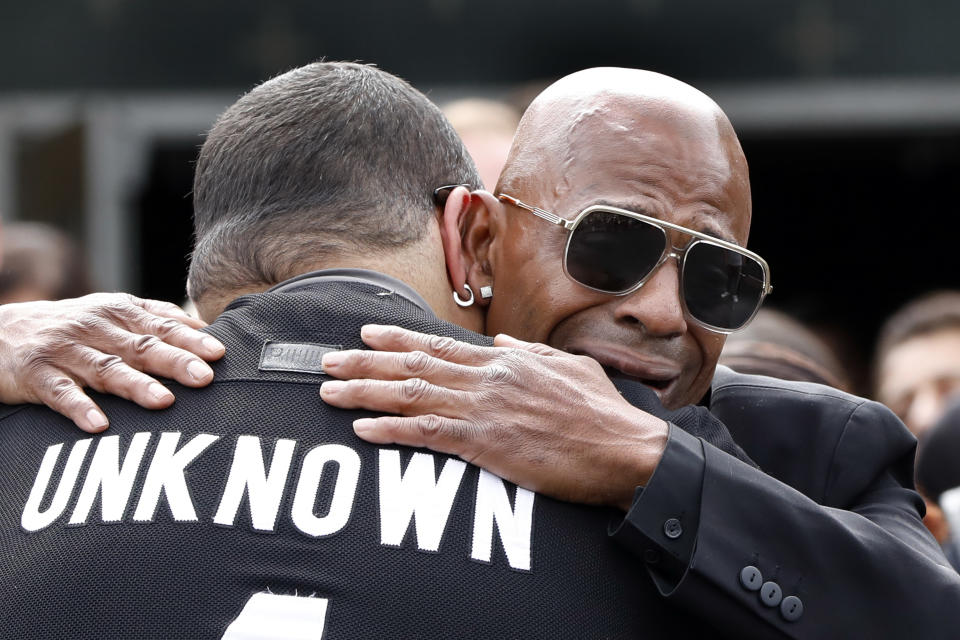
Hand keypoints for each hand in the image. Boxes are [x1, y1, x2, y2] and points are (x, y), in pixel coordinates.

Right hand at [0, 293, 224, 431]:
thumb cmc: (71, 327)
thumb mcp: (111, 312)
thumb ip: (155, 318)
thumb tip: (204, 328)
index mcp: (118, 312)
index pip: (161, 325)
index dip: (190, 339)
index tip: (219, 352)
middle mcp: (94, 328)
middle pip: (141, 346)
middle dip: (174, 361)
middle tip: (204, 377)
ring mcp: (65, 351)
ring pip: (105, 369)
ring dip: (135, 386)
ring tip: (164, 401)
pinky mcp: (36, 374)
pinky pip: (60, 393)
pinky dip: (79, 408)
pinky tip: (98, 424)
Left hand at [319, 325, 667, 510]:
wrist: (625, 449)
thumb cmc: (601, 414)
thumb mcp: (569, 368)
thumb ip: (530, 354)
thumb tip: (500, 344)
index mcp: (505, 361)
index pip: (438, 345)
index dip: (396, 340)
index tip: (365, 335)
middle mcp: (487, 379)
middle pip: (412, 366)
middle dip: (364, 364)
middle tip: (326, 362)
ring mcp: (484, 410)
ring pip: (410, 396)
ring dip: (364, 394)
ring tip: (329, 392)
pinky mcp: (487, 445)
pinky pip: (427, 435)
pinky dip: (392, 432)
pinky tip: (363, 430)